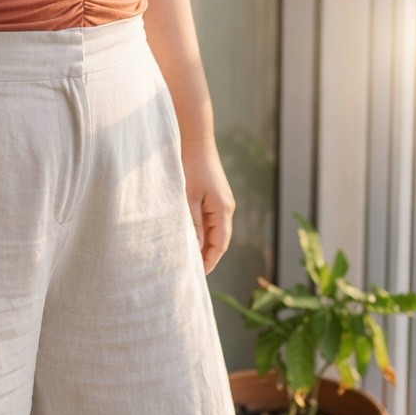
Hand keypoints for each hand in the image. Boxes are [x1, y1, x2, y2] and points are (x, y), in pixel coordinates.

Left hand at [180, 142, 235, 274]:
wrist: (195, 139)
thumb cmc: (190, 166)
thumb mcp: (188, 197)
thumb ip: (193, 224)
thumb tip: (197, 249)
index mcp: (223, 210)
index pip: (220, 244)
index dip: (209, 261)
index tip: (198, 275)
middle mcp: (226, 207)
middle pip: (220, 239)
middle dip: (208, 256)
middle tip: (191, 271)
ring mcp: (222, 201)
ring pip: (216, 230)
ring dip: (205, 244)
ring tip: (189, 257)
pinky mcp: (215, 195)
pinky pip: (212, 219)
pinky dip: (203, 231)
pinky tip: (191, 236)